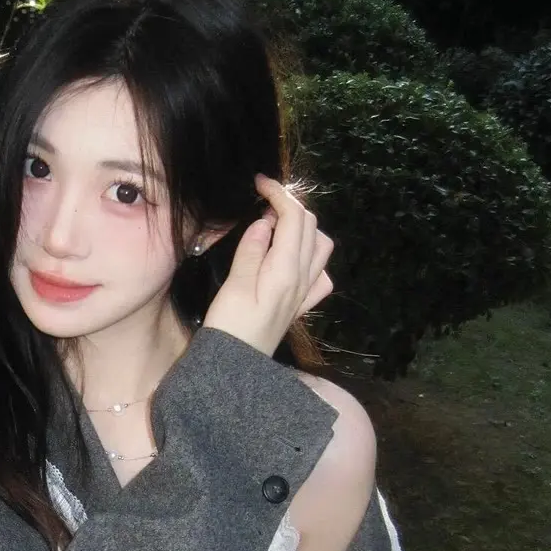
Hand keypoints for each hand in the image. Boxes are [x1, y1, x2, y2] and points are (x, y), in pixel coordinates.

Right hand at [202, 175, 333, 356]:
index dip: (279, 193)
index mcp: (286, 270)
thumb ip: (252, 251)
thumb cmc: (229, 328)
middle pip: (310, 226)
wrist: (235, 367)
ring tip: (278, 224)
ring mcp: (305, 292)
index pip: (293, 217)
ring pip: (321, 246)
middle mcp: (303, 278)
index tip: (259, 182)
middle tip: (263, 198)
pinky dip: (311, 256)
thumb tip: (265, 222)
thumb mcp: (234, 286)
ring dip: (304, 227)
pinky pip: (320, 274)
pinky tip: (292, 258)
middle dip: (290, 204)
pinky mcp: (301, 304)